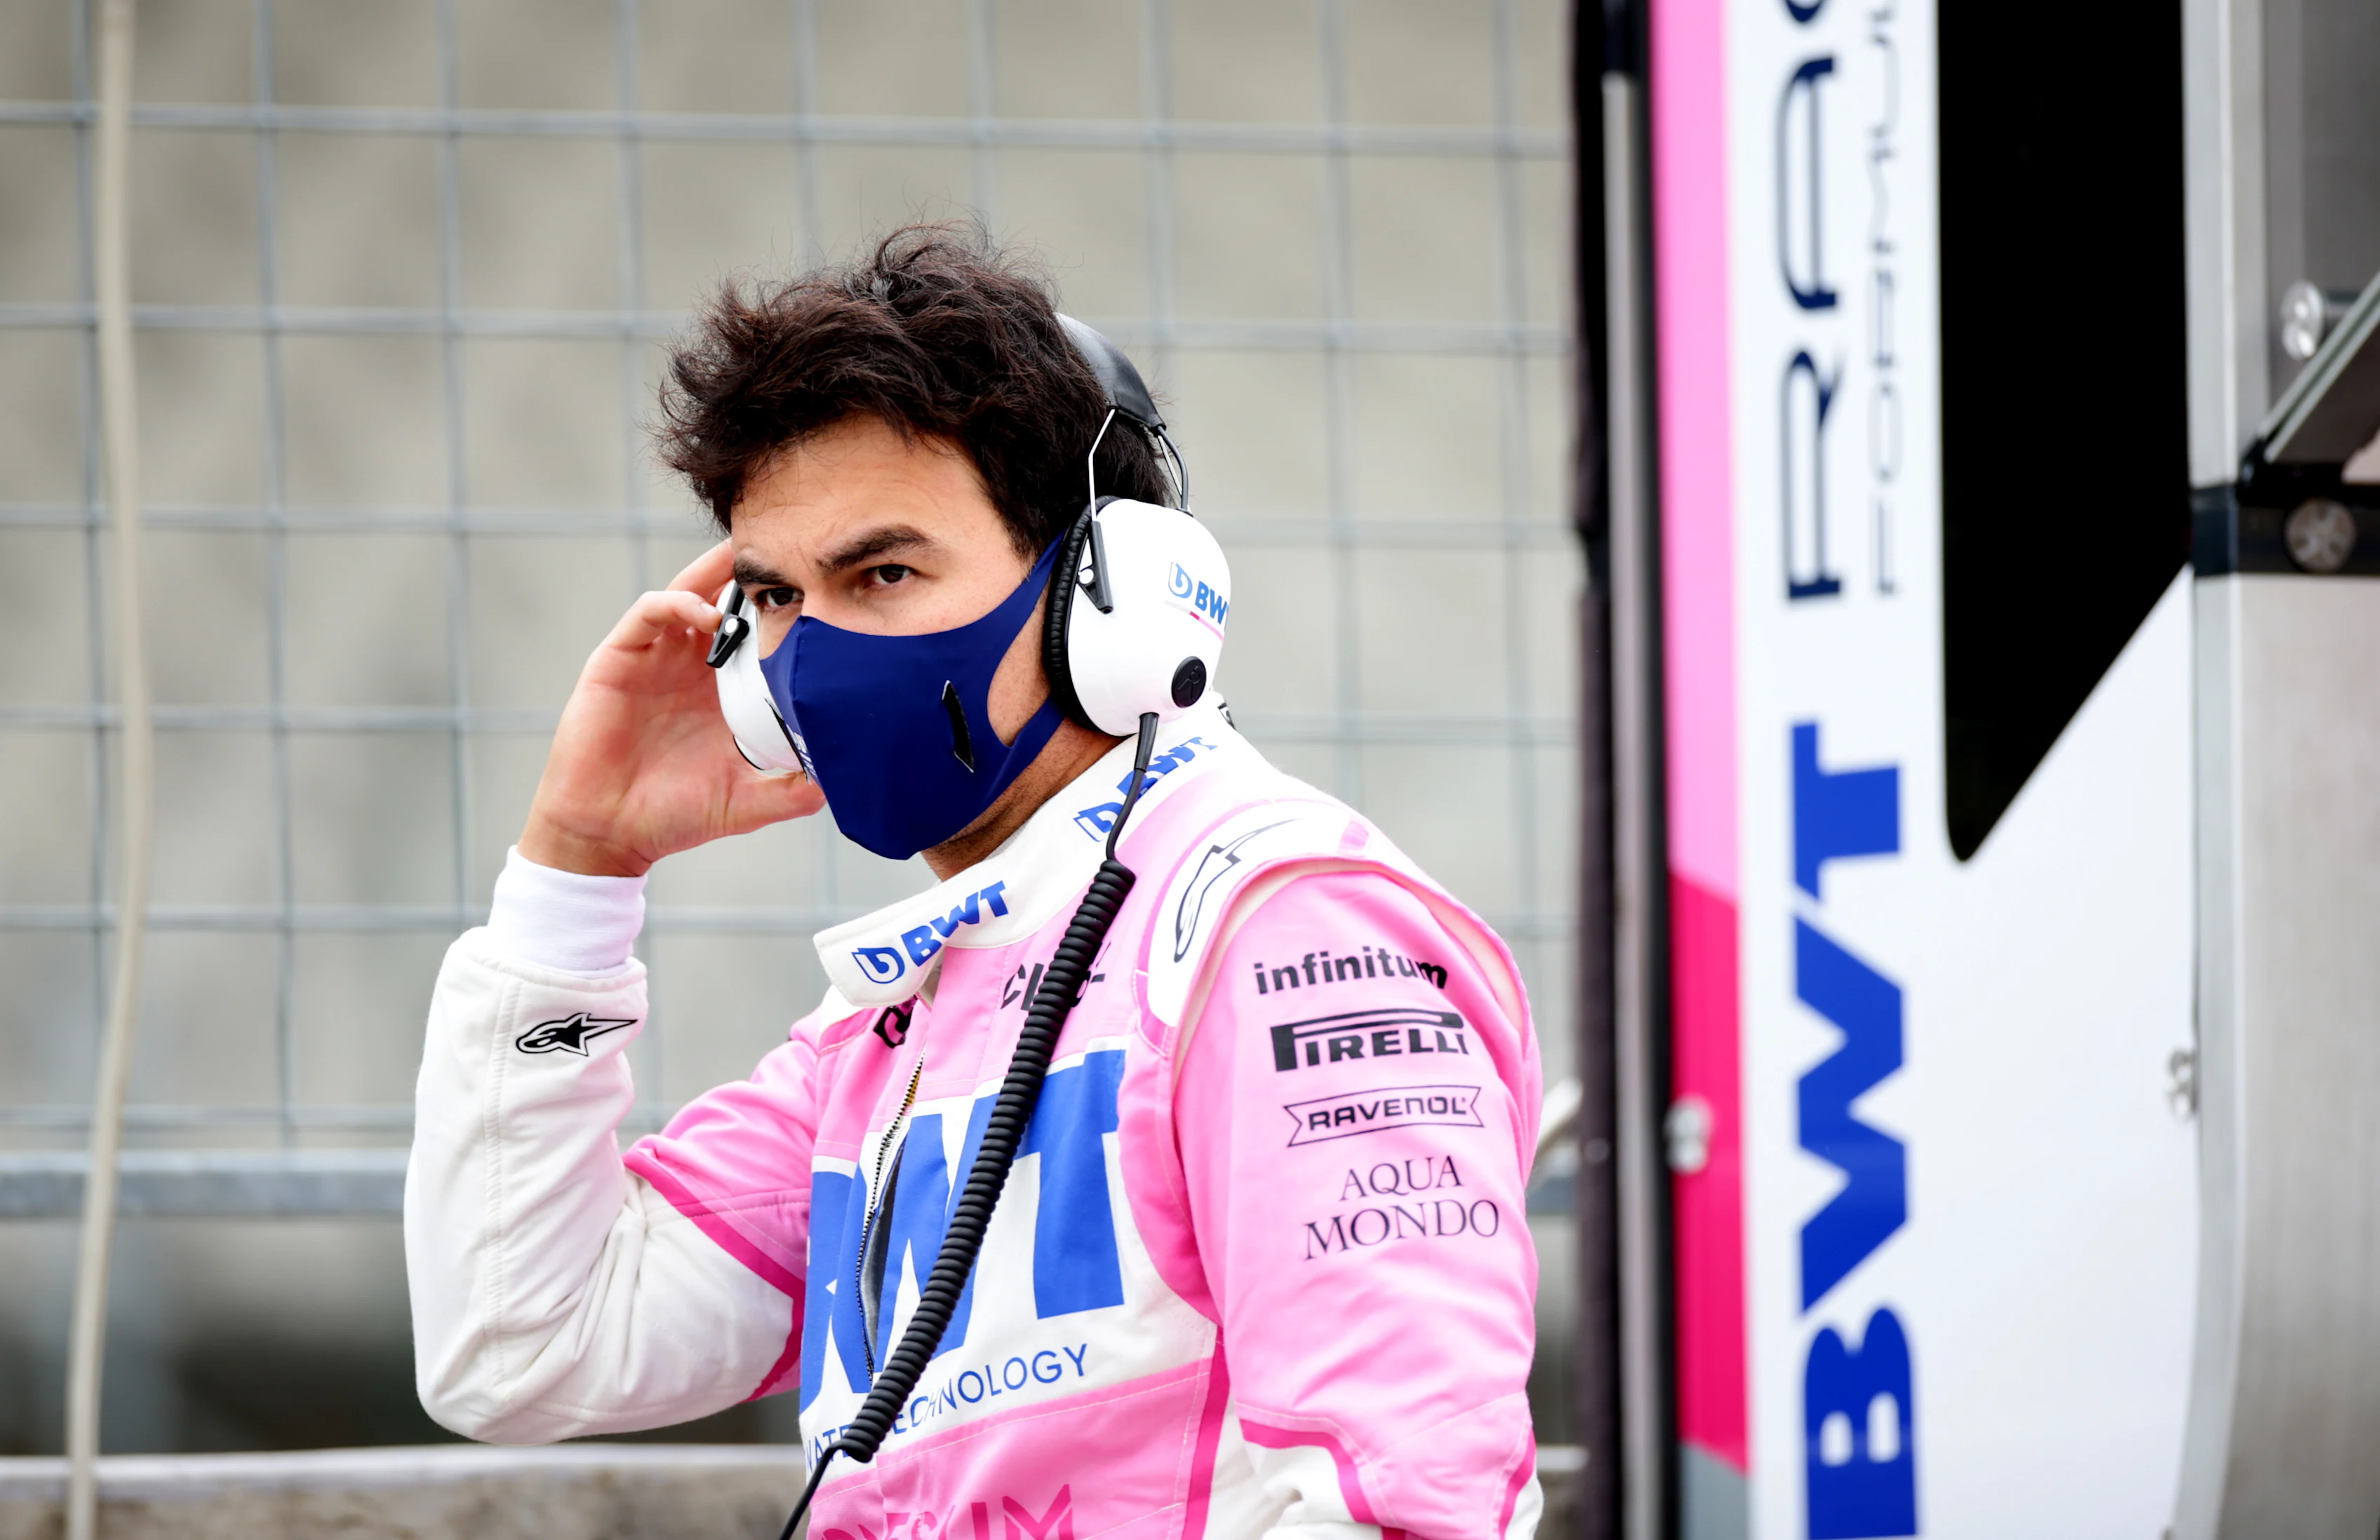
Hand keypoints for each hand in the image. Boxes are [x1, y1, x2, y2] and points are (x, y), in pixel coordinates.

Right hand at [518, 541, 824, 876]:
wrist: (609, 833)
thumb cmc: (673, 816)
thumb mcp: (744, 803)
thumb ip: (790, 792)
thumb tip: (837, 784)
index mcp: (720, 691)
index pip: (753, 634)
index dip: (779, 610)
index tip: (820, 592)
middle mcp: (687, 667)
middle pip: (722, 600)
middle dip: (749, 572)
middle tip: (788, 545)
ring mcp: (653, 659)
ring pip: (686, 593)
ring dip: (716, 575)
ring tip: (751, 564)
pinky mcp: (618, 660)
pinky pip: (647, 614)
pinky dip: (677, 603)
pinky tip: (707, 614)